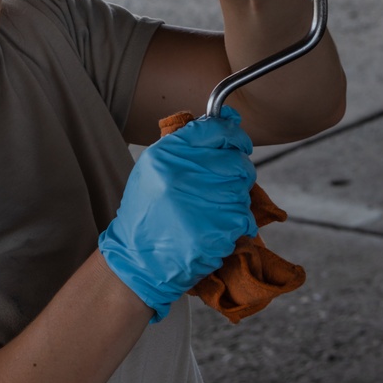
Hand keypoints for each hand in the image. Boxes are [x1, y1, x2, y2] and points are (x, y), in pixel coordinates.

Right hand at [98, 108, 256, 321]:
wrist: (138, 261)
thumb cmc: (147, 213)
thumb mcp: (153, 170)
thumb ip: (188, 144)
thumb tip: (229, 121)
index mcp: (165, 156)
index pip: (214, 129)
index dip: (233, 134)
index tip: (239, 142)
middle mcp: (183, 175)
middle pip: (236, 161)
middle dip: (238, 170)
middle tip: (225, 182)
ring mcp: (203, 203)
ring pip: (242, 189)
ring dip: (234, 199)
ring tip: (209, 210)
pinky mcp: (219, 230)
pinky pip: (244, 217)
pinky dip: (235, 223)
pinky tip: (212, 227)